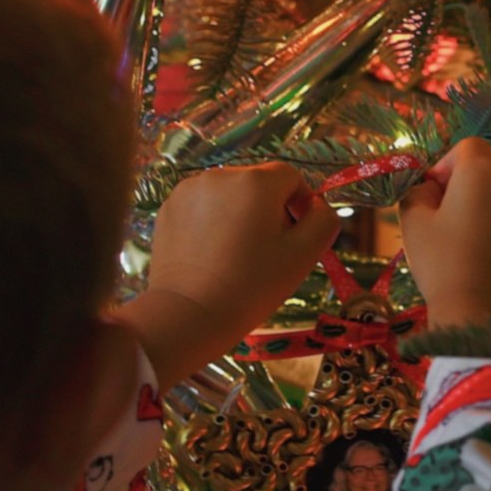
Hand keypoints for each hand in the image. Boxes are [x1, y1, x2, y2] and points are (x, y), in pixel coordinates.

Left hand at [117, 163, 336, 386]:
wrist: (189, 314)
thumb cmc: (252, 286)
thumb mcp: (303, 256)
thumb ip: (323, 221)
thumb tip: (317, 206)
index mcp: (256, 182)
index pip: (290, 176)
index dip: (300, 202)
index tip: (296, 236)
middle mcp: (221, 175)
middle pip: (258, 184)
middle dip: (268, 210)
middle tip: (267, 252)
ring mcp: (189, 190)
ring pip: (228, 195)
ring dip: (239, 215)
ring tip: (236, 255)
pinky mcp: (168, 208)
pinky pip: (202, 207)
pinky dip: (212, 223)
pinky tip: (211, 255)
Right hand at [399, 139, 490, 328]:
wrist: (485, 317)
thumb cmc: (444, 267)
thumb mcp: (413, 223)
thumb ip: (418, 190)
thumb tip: (432, 186)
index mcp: (483, 169)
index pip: (466, 148)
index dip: (447, 168)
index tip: (436, 197)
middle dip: (476, 185)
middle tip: (457, 221)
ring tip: (482, 242)